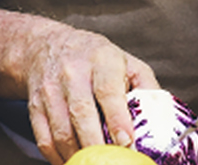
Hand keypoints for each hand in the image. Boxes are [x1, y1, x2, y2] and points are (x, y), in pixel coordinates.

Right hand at [22, 25, 157, 164]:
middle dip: (96, 144)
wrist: (47, 45)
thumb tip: (162, 119)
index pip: (108, 91)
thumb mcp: (126, 61)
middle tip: (110, 162)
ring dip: (77, 155)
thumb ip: (146, 87)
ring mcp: (50, 90)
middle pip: (81, 114)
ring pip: (61, 131)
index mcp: (101, 60)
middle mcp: (73, 73)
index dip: (117, 118)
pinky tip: (72, 164)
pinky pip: (45, 138)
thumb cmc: (96, 58)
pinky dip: (57, 157)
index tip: (127, 142)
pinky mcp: (35, 106)